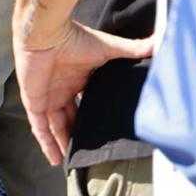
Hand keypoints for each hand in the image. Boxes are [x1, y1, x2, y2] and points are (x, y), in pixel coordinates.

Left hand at [16, 19, 149, 167]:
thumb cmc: (76, 37)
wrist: (47, 32)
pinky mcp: (34, 101)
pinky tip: (53, 158)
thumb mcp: (110, 49)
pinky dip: (45, 142)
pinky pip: (39, 127)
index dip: (91, 118)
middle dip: (75, 135)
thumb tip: (160, 44)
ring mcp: (46, 96)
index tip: (103, 132)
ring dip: (60, 143)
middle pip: (69, 118)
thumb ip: (133, 50)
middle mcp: (61, 89)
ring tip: (69, 162)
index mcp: (77, 79)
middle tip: (86, 154)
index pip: (85, 103)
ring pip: (53, 126)